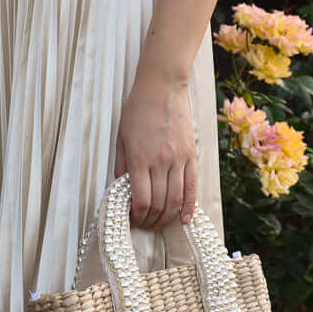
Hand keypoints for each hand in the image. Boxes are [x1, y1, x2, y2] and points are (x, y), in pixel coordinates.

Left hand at [114, 77, 196, 230]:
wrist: (163, 86)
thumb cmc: (137, 109)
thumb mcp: (121, 136)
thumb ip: (120, 165)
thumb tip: (121, 189)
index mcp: (138, 158)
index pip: (141, 199)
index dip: (137, 216)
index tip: (132, 219)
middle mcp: (160, 161)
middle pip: (159, 204)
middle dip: (150, 220)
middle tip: (144, 225)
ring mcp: (178, 159)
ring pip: (176, 199)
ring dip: (167, 218)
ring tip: (160, 224)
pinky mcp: (191, 155)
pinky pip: (192, 186)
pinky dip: (188, 206)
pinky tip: (184, 219)